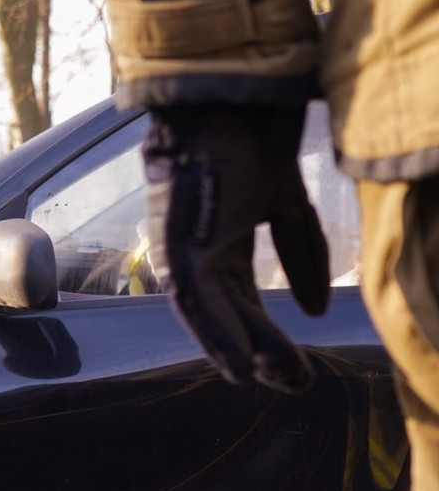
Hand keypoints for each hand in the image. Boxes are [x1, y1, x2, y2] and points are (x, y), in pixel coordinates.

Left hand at [142, 104, 329, 392]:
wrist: (228, 106)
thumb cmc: (250, 144)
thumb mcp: (287, 206)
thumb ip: (302, 256)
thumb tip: (315, 314)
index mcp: (222, 245)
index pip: (245, 305)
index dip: (269, 338)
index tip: (298, 369)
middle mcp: (199, 255)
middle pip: (230, 318)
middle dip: (263, 353)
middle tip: (295, 384)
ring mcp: (183, 253)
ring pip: (213, 318)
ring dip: (241, 352)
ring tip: (271, 381)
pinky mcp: (174, 250)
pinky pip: (195, 304)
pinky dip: (217, 335)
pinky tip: (239, 365)